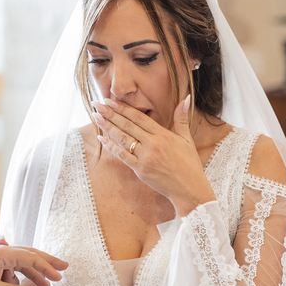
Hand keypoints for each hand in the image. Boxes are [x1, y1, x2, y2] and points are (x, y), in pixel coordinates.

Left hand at [0, 241, 66, 285]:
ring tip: (50, 277)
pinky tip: (31, 274)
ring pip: (24, 258)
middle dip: (48, 261)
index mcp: (3, 254)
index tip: (59, 277)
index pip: (31, 259)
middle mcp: (2, 251)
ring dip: (38, 266)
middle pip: (31, 254)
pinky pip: (15, 262)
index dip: (46, 268)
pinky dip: (26, 268)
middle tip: (65, 267)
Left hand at [93, 95, 214, 215]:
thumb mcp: (187, 139)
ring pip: (122, 138)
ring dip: (107, 126)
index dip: (122, 108)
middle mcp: (153, 144)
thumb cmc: (189, 164)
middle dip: (110, 113)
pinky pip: (122, 155)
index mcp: (163, 135)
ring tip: (95, 116)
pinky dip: (111, 146)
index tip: (109, 100)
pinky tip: (101, 138)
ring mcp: (145, 157)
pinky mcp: (140, 169)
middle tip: (96, 104)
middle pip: (127, 125)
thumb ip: (181, 118)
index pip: (138, 117)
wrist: (189, 189)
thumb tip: (185, 97)